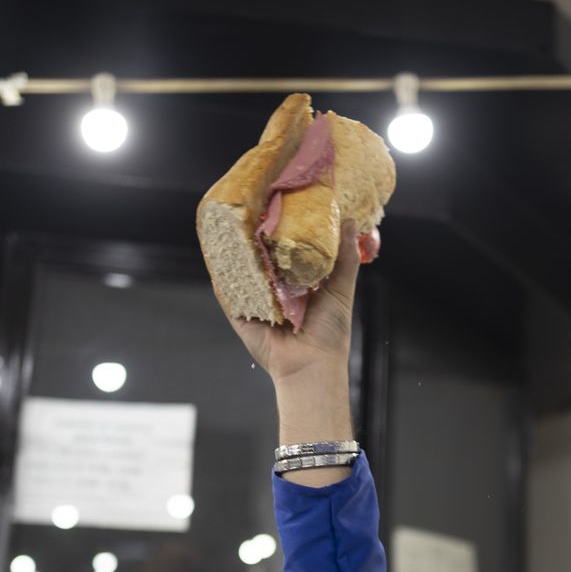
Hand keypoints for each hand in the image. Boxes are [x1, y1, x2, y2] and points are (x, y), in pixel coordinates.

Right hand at [228, 221, 359, 385]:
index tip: (279, 206)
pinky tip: (217, 254)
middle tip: (253, 210)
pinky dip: (222, 276)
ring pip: (243, 272)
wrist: (312, 365)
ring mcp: (256, 303)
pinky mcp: (241, 315)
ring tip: (233, 225)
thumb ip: (345, 258)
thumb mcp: (341, 289)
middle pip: (262, 259)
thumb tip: (353, 221)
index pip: (287, 252)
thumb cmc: (330, 331)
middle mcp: (276, 292)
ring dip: (237, 252)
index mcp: (298, 285)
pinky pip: (228, 293)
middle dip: (257, 238)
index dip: (283, 231)